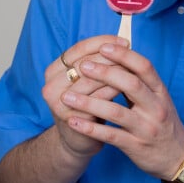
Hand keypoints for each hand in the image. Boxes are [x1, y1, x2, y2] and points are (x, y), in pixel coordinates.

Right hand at [42, 35, 127, 159]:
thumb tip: (121, 43)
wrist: (78, 141)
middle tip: (132, 54)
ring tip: (133, 68)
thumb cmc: (87, 105)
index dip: (103, 42)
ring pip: (91, 80)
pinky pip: (97, 100)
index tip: (124, 41)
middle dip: (111, 57)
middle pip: (85, 62)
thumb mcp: (87, 80)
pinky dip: (114, 91)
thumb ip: (97, 62)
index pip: (79, 48)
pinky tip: (129, 89)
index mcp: (53, 71)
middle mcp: (50, 85)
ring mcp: (59, 103)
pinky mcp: (71, 118)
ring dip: (115, 73)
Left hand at [60, 41, 183, 179]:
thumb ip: (140, 82)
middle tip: (82, 67)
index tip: (104, 47)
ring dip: (89, 103)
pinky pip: (110, 136)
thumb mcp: (158, 99)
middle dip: (104, 73)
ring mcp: (146, 128)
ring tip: (67, 97)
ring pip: (116, 112)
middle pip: (130, 84)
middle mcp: (156, 108)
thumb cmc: (163, 123)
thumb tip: (116, 58)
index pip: (144, 67)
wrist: (177, 157)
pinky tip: (73, 122)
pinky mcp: (136, 146)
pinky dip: (90, 129)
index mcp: (161, 92)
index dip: (124, 55)